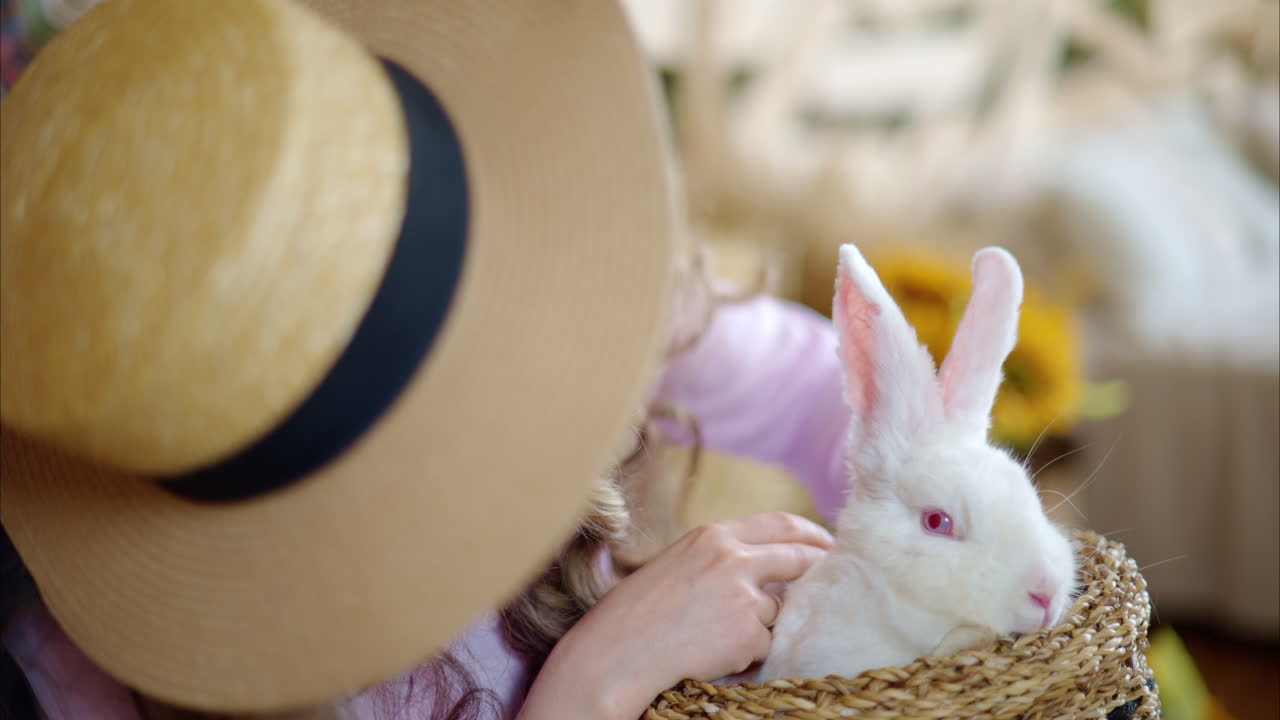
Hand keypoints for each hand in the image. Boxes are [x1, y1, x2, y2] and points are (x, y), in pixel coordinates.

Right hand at [517, 512, 832, 719]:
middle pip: (799, 559)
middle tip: (835, 579)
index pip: (780, 523)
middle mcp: (732, 557)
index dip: (810, 534)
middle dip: (819, 570)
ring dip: (762, 626)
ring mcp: (744, 594)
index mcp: (712, 535)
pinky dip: (749, 653)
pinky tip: (713, 654)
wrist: (614, 654)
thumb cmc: (634, 615)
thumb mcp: (677, 565)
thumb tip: (768, 566)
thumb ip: (720, 558)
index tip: (827, 544)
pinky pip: (765, 643)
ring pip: (779, 610)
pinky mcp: (748, 631)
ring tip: (716, 636)